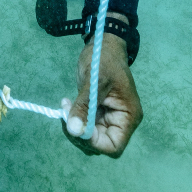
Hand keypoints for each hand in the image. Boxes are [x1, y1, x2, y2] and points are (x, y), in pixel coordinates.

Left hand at [61, 29, 141, 157]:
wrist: (102, 44)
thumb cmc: (104, 59)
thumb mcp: (95, 81)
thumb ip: (85, 107)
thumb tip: (74, 130)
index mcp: (128, 117)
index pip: (113, 146)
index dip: (93, 142)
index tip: (76, 126)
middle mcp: (120, 122)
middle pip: (99, 144)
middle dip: (79, 133)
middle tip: (64, 112)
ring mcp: (108, 119)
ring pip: (89, 138)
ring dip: (74, 127)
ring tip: (65, 106)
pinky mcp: (97, 113)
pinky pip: (84, 126)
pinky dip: (73, 120)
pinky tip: (66, 104)